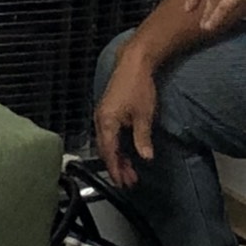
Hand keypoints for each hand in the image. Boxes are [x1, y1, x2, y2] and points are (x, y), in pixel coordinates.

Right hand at [94, 46, 156, 186]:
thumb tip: (145, 157)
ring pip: (107, 142)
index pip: (108, 151)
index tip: (122, 183)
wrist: (133, 62)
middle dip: (117, 166)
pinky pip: (109, 134)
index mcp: (106, 121)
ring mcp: (103, 114)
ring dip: (118, 157)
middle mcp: (100, 118)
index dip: (115, 169)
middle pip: (106, 149)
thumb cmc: (138, 86)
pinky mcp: (108, 110)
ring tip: (130, 170)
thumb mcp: (144, 116)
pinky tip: (126, 152)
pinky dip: (117, 146)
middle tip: (129, 181)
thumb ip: (142, 138)